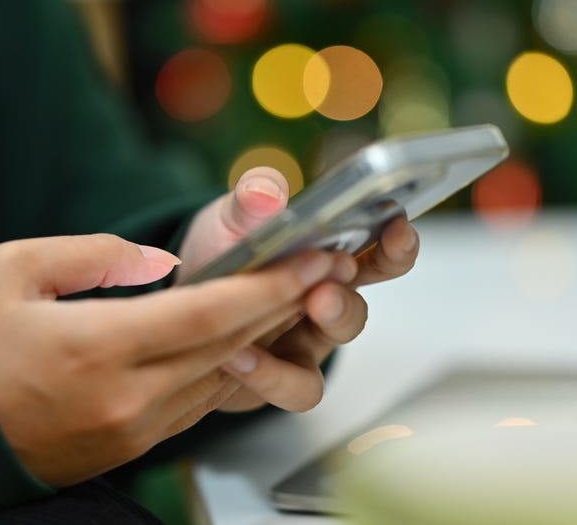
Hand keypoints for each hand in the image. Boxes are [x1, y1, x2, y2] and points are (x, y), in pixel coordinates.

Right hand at [0, 234, 336, 486]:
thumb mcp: (13, 271)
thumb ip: (93, 253)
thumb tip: (159, 261)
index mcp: (97, 348)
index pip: (208, 314)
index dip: (267, 286)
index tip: (309, 259)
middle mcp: (129, 395)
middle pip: (231, 344)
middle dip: (288, 303)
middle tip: (329, 267)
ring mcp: (140, 425)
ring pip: (226, 373)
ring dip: (271, 333)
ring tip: (305, 294)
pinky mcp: (141, 439)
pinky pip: (206, 398)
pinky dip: (239, 364)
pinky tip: (261, 336)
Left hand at [176, 168, 419, 412]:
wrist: (178, 306)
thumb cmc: (219, 256)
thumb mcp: (229, 222)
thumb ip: (250, 204)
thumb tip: (268, 190)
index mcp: (323, 259)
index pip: (376, 253)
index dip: (396, 245)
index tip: (398, 229)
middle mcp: (322, 301)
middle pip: (358, 307)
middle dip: (345, 299)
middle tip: (323, 292)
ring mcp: (304, 343)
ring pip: (333, 346)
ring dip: (318, 331)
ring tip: (291, 314)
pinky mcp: (279, 378)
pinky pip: (295, 386)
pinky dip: (270, 375)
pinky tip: (237, 357)